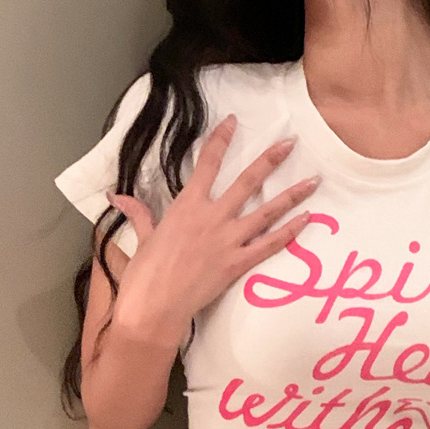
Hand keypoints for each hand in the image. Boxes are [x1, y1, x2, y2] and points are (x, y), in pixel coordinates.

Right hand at [106, 114, 320, 336]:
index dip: (221, 141)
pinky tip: (306, 220)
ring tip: (313, 181)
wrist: (155, 306)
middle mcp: (212, 217)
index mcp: (187, 206)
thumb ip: (138, 213)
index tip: (234, 122)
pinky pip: (269, 244)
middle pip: (247, 182)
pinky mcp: (238, 263)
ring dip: (291, 195)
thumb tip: (116, 196)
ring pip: (266, 212)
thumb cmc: (145, 274)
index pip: (207, 165)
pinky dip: (289, 232)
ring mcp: (228, 240)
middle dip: (270, 160)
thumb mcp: (142, 238)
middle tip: (290, 143)